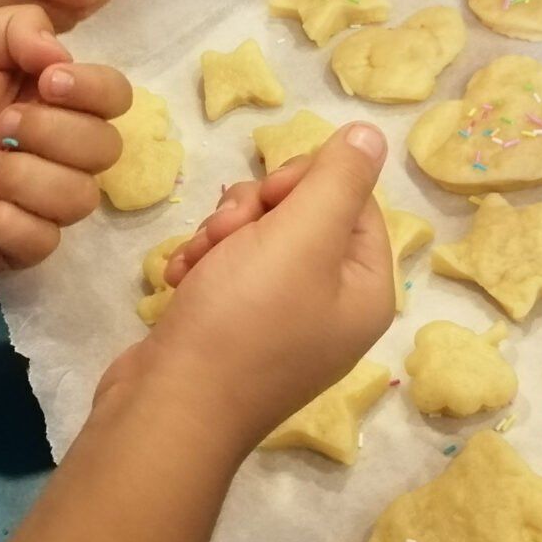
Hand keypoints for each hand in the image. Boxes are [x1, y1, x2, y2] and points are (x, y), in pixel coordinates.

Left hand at [0, 5, 129, 276]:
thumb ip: (23, 27)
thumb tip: (64, 59)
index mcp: (56, 101)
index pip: (116, 97)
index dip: (95, 91)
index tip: (47, 82)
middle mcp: (60, 152)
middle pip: (107, 150)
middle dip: (54, 134)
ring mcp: (41, 202)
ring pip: (80, 199)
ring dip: (26, 179)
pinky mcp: (15, 247)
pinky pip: (43, 241)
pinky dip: (4, 221)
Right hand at [99, 124, 393, 448]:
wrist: (169, 407)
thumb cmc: (243, 318)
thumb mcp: (302, 236)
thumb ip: (340, 179)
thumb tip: (372, 134)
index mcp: (366, 286)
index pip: (353, 198)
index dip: (306, 182)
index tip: (268, 197)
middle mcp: (332, 303)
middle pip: (302, 213)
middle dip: (254, 210)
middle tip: (228, 232)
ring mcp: (282, 319)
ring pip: (258, 235)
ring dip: (221, 234)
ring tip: (198, 262)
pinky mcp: (237, 327)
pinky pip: (229, 269)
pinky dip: (204, 265)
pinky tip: (181, 279)